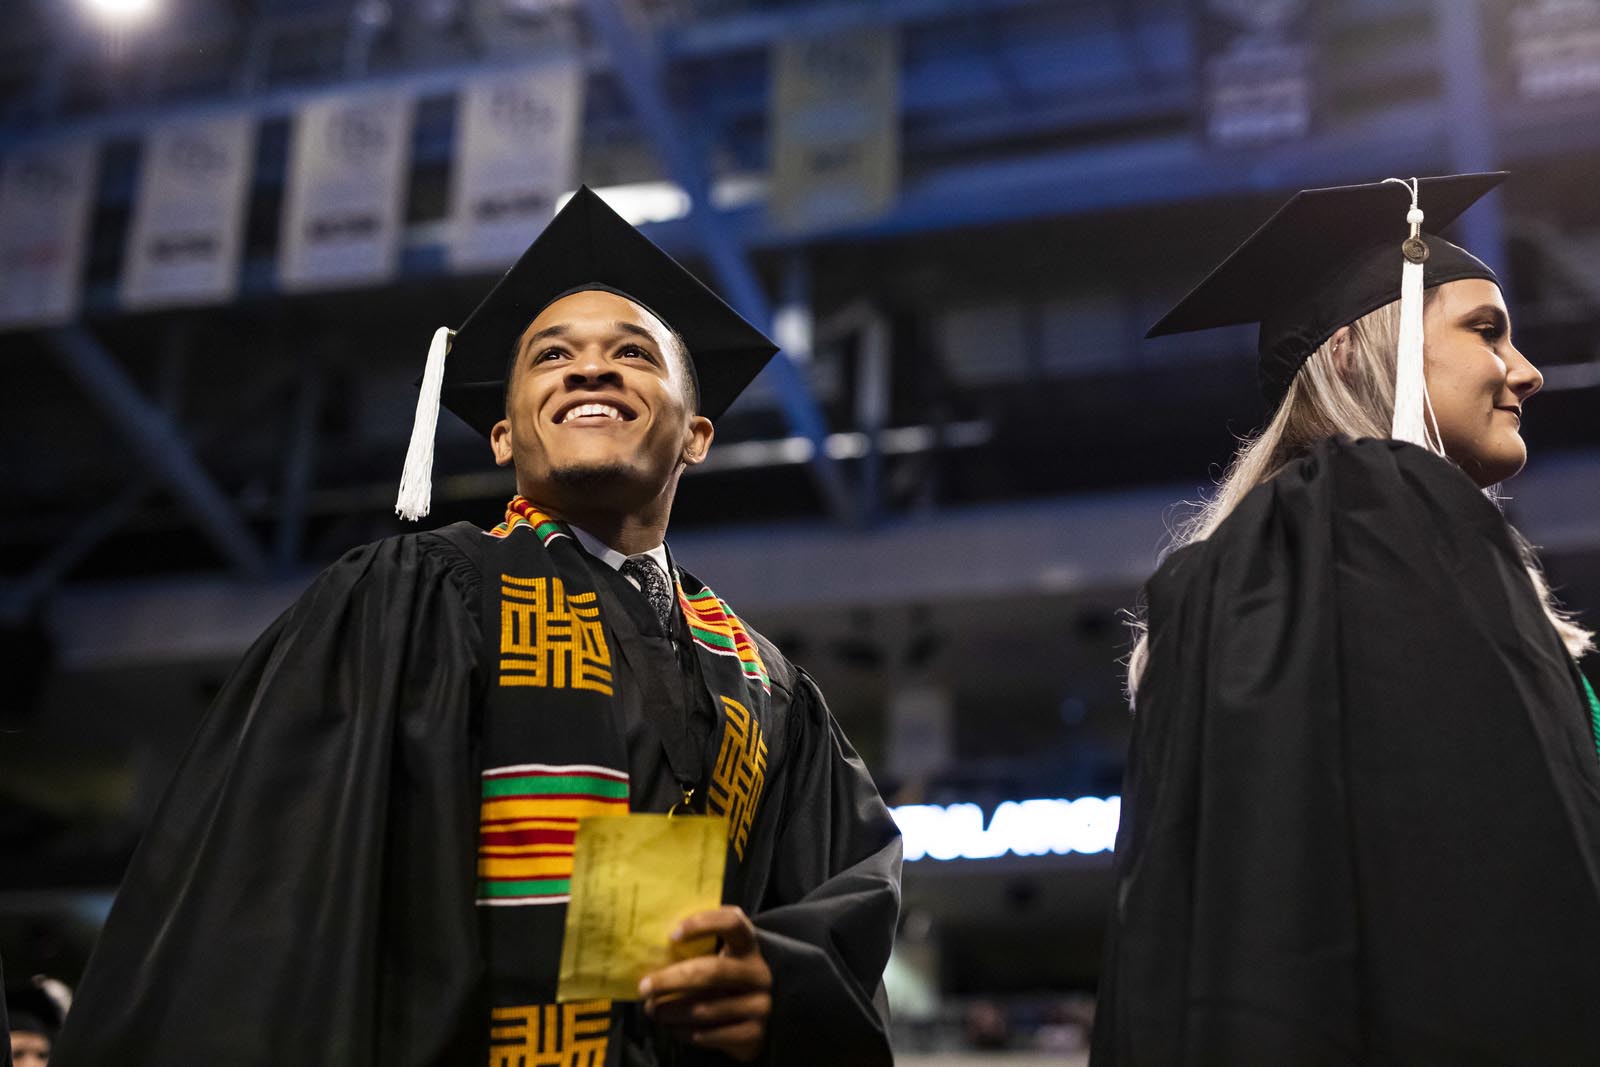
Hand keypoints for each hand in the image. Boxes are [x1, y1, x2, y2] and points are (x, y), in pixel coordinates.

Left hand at [640, 905, 772, 1061]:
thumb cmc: (721, 978)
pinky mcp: (754, 1034)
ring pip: (706, 1009)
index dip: (704, 923)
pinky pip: (712, 1035)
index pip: (732, 922)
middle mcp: (758, 973)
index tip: (672, 935)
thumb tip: (648, 951)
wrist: (752, 1015)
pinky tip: (671, 1028)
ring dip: (672, 1011)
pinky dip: (685, 1032)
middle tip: (644, 987)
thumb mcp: (716, 956)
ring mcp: (760, 1004)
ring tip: (651, 1010)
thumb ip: (694, 948)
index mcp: (747, 945)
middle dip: (672, 980)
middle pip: (713, 972)